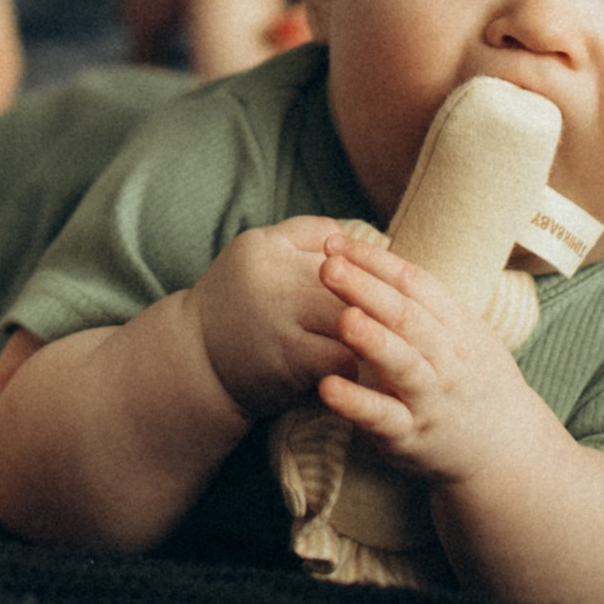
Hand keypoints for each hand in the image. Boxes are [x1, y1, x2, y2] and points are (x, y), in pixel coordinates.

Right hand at [188, 215, 373, 425]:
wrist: (195, 363)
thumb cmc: (237, 305)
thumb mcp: (257, 255)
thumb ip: (305, 235)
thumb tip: (360, 237)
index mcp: (265, 247)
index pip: (336, 245)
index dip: (369, 266)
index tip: (391, 284)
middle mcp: (272, 280)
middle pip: (351, 282)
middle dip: (381, 299)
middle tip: (408, 315)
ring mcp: (279, 321)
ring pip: (351, 318)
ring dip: (375, 332)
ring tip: (392, 340)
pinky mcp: (287, 362)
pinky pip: (342, 357)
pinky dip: (357, 362)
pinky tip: (365, 368)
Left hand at [310, 237, 545, 490]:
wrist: (506, 448)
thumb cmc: (472, 380)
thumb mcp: (463, 334)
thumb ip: (424, 302)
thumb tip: (371, 258)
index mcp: (456, 327)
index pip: (416, 284)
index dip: (376, 261)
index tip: (336, 241)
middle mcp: (447, 360)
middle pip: (408, 318)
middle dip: (368, 289)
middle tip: (330, 265)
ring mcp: (430, 399)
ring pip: (404, 366)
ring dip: (374, 341)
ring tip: (343, 318)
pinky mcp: (411, 437)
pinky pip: (385, 419)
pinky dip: (357, 404)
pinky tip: (328, 387)